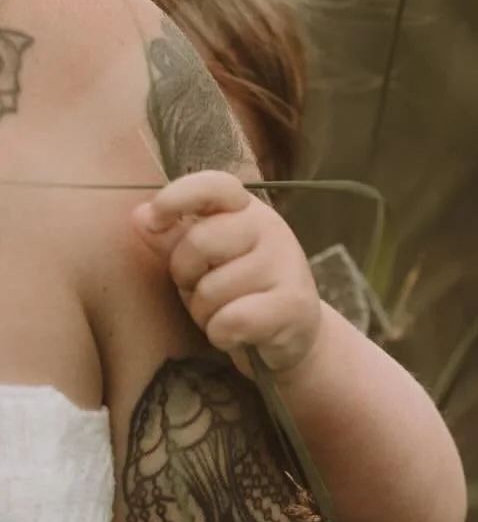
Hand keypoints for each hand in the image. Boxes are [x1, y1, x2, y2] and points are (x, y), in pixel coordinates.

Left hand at [134, 171, 322, 374]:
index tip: (154, 219)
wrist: (292, 336)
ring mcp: (286, 264)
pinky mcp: (293, 304)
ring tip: (225, 315)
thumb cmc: (238, 294)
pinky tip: (238, 335)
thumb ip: (172, 239)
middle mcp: (271, 228)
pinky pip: (231, 320)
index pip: (214, 186)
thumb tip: (140, 216)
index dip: (178, 197)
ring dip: (205, 314)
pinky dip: (222, 335)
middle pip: (200, 242)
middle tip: (201, 290)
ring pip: (212, 290)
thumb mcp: (201, 263)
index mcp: (245, 210)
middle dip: (186, 275)